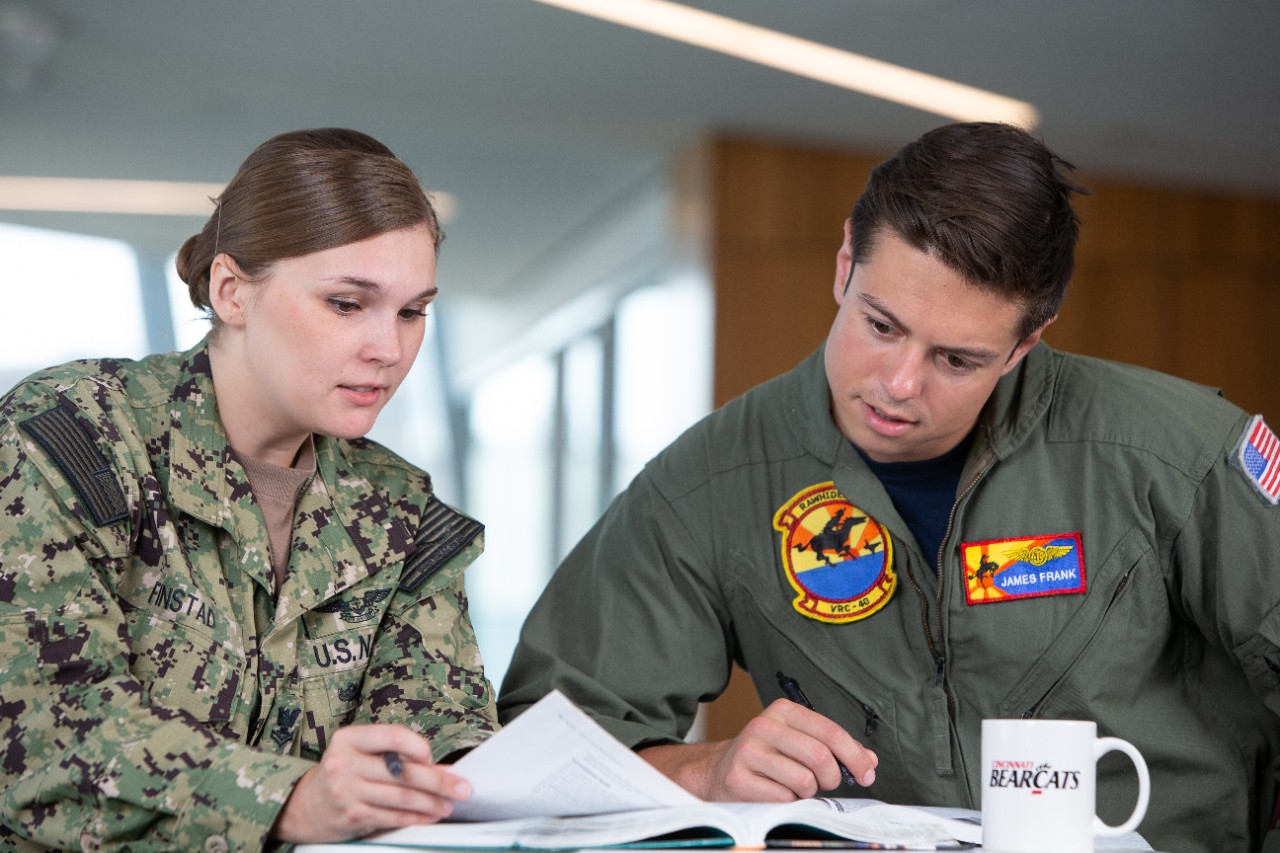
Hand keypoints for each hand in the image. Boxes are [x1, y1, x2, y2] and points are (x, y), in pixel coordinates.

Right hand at [271, 723, 471, 842]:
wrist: (305, 806)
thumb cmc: (343, 773)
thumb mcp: (361, 755)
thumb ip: (395, 757)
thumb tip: (441, 769)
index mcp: (348, 739)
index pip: (392, 736)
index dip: (418, 747)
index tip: (432, 758)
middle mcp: (345, 764)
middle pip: (402, 771)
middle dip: (438, 781)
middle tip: (463, 788)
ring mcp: (347, 792)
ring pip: (401, 797)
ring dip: (431, 803)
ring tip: (450, 804)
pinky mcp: (352, 816)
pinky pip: (392, 816)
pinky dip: (416, 817)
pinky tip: (430, 816)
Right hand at [638, 698, 876, 800]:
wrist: (718, 772)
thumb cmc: (768, 758)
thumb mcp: (798, 743)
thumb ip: (834, 749)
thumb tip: (870, 761)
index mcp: (783, 711)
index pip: (830, 731)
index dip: (855, 756)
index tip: (867, 774)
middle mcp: (763, 725)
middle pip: (819, 756)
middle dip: (832, 778)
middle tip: (827, 784)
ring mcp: (748, 751)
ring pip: (803, 780)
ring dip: (808, 792)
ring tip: (796, 787)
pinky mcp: (738, 778)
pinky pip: (783, 798)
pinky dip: (788, 802)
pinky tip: (776, 793)